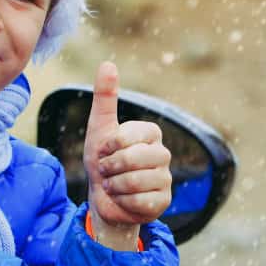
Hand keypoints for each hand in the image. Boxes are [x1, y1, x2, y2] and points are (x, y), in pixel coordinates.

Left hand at [83, 62, 172, 243]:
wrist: (104, 198)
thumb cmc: (103, 160)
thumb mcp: (99, 128)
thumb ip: (105, 97)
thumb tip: (108, 64)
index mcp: (150, 133)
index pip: (128, 136)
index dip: (109, 146)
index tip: (104, 150)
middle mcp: (163, 153)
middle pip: (132, 159)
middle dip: (110, 168)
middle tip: (106, 171)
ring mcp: (166, 178)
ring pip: (136, 181)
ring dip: (115, 186)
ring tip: (114, 185)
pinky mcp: (164, 200)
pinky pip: (141, 201)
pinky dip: (124, 202)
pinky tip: (124, 199)